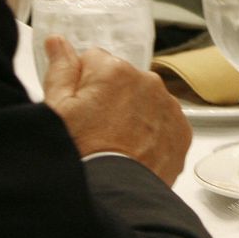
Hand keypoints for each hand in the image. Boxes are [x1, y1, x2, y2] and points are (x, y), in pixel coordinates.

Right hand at [42, 36, 191, 182]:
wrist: (113, 195)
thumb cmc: (81, 154)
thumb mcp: (57, 109)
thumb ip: (60, 69)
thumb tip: (58, 42)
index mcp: (114, 71)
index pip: (93, 60)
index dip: (82, 84)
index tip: (79, 107)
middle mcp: (148, 82)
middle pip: (121, 79)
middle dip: (109, 97)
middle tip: (95, 129)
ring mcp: (168, 106)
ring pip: (144, 99)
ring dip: (133, 113)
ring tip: (115, 143)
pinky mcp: (181, 131)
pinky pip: (163, 121)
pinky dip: (152, 132)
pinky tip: (134, 151)